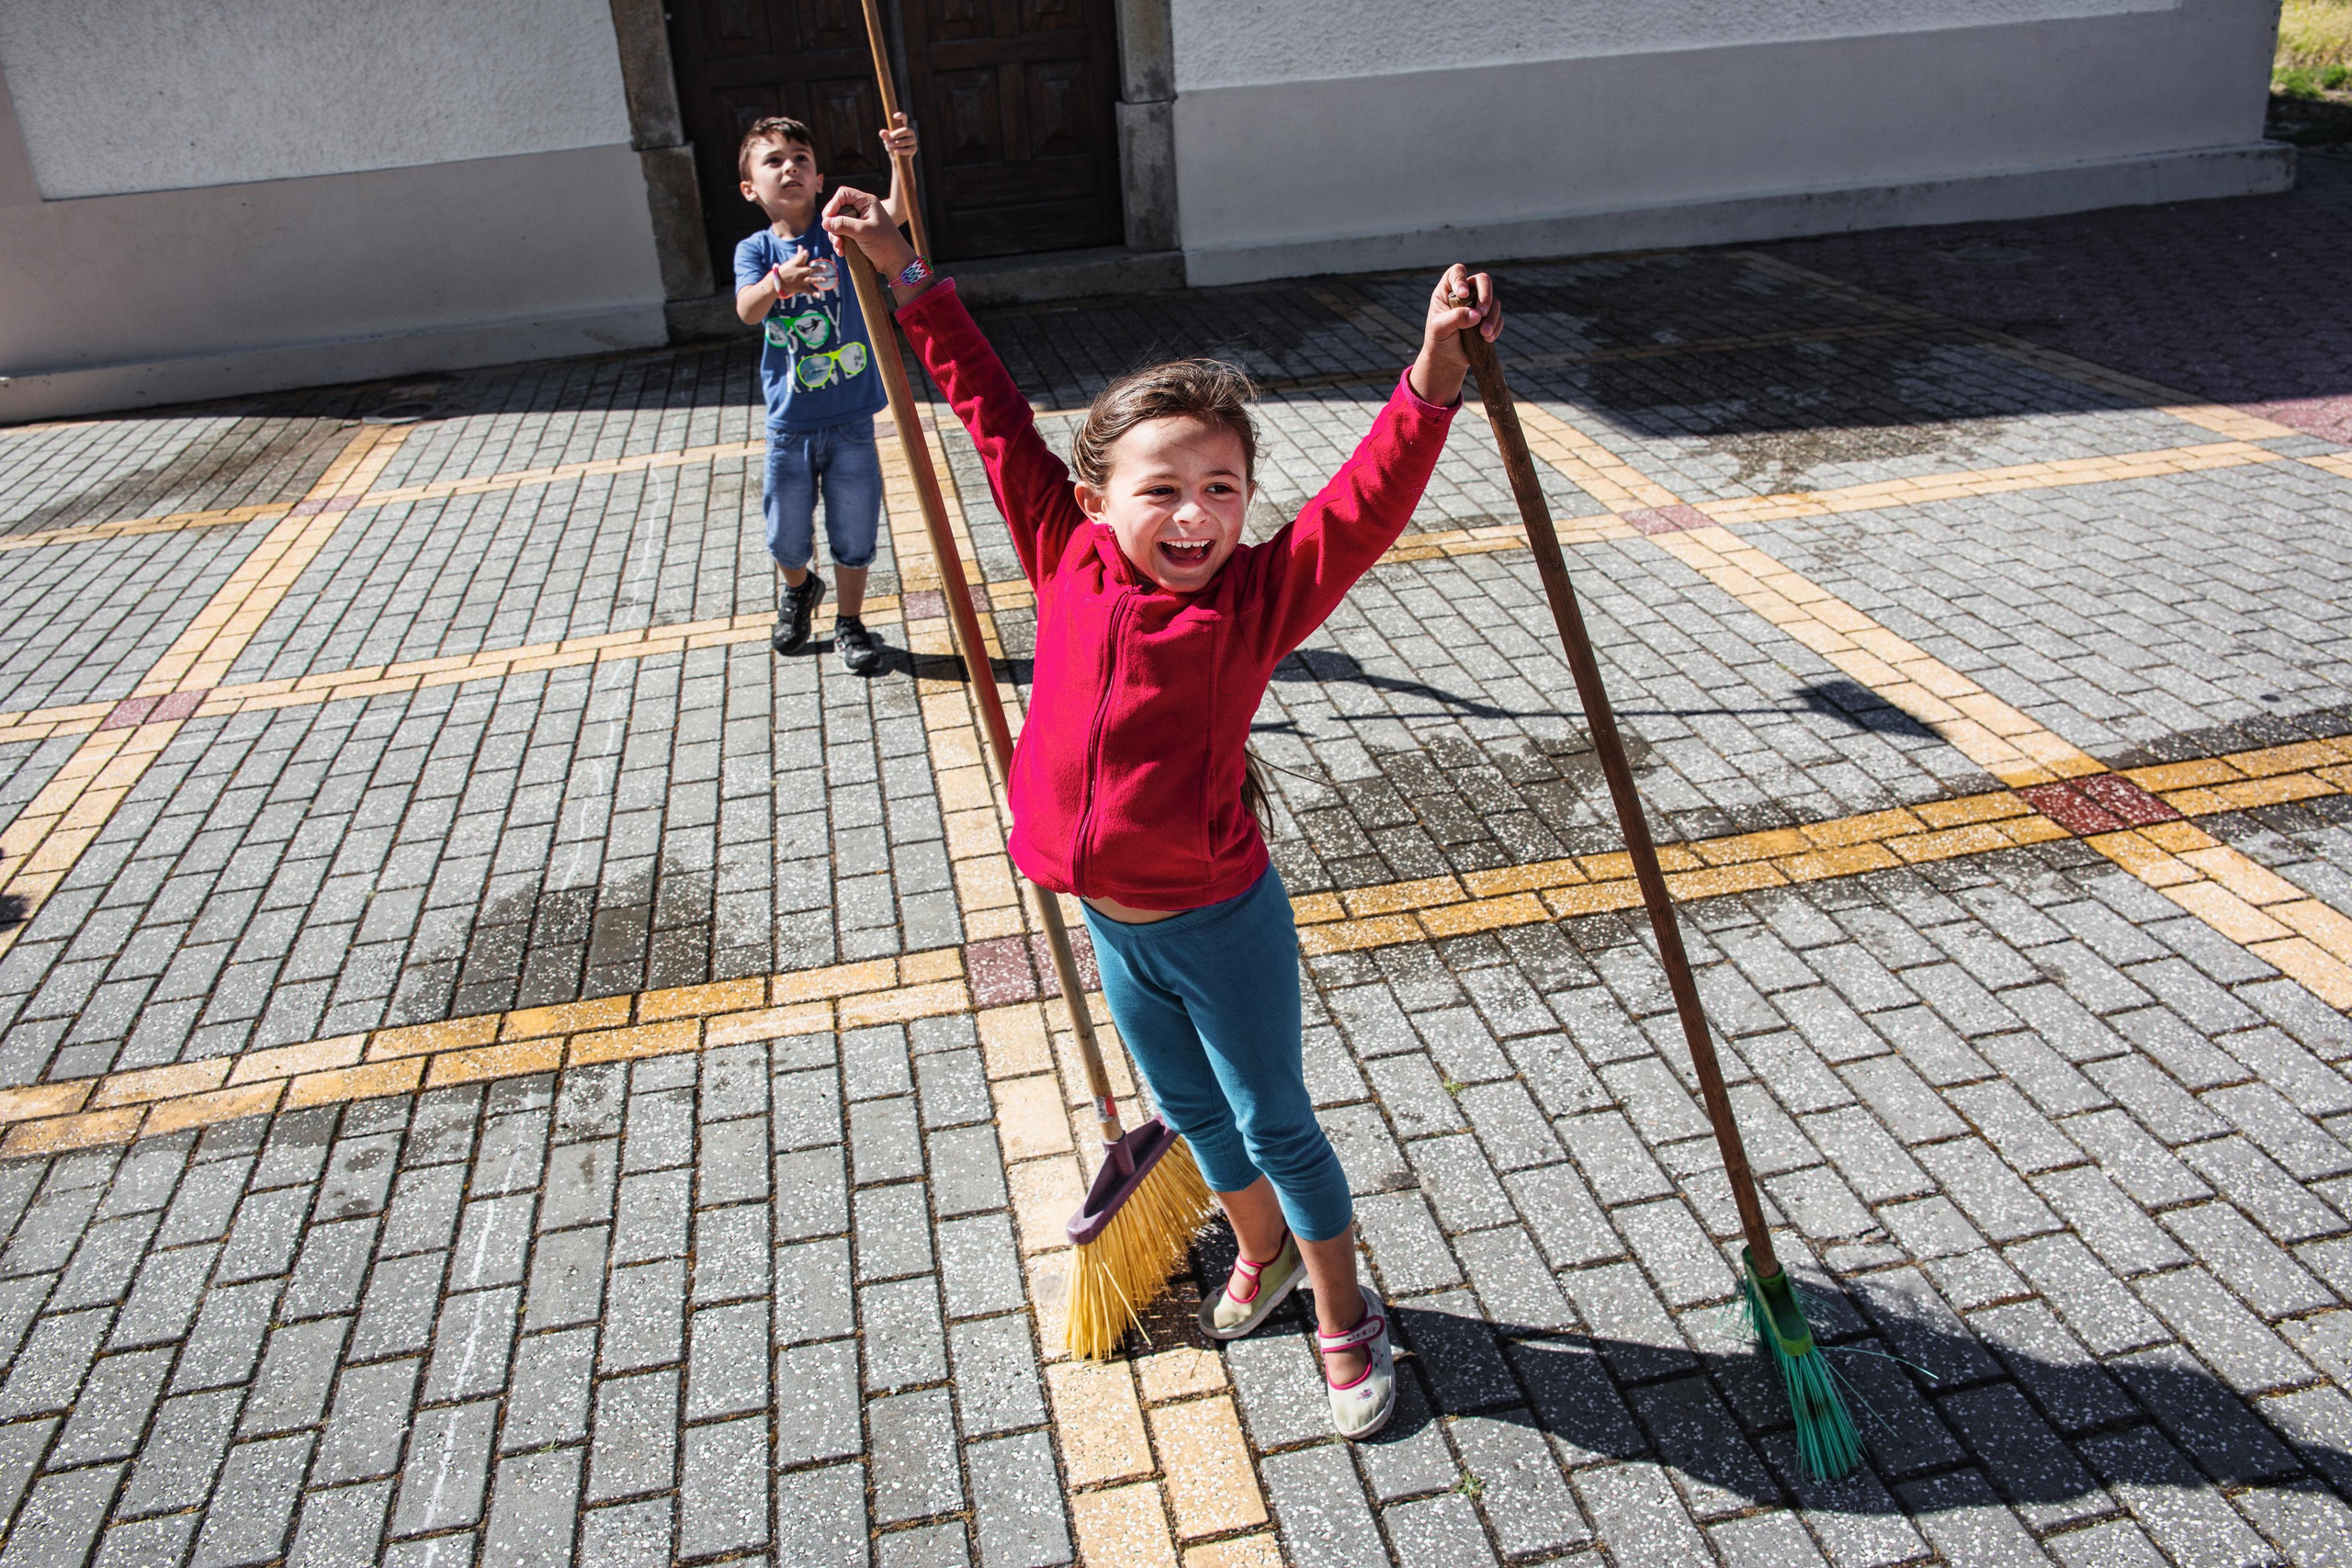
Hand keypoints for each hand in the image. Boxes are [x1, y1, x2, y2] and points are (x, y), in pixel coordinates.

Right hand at [770, 248, 823, 299]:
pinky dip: (814, 294)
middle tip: (826, 268)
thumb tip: (801, 246)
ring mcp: (800, 280)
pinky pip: (808, 291)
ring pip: (811, 280)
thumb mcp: (790, 262)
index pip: (800, 258)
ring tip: (826, 279)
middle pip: (809, 269)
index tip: (806, 252)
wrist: (777, 283)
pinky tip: (820, 296)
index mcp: (796, 264)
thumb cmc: (785, 271)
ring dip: (818, 279)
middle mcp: (799, 272)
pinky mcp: (800, 288)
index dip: (803, 255)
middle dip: (817, 269)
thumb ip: (798, 255)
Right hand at [822, 186, 916, 277]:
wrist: (895, 262)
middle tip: (835, 239)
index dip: (833, 204)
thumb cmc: (884, 243)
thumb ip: (843, 225)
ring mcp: (858, 223)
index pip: (843, 194)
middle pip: (837, 210)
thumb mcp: (863, 232)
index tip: (828, 219)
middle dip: (833, 225)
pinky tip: (842, 252)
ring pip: (837, 224)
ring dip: (834, 236)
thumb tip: (824, 222)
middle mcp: (861, 210)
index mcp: (866, 202)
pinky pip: (841, 235)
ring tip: (839, 248)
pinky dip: (839, 243)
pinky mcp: (856, 235)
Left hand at [879, 112, 917, 160]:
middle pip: (905, 130)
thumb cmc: (891, 145)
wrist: (896, 157)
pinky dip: (902, 151)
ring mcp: (913, 140)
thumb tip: (882, 132)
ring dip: (898, 143)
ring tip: (890, 145)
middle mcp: (909, 132)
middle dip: (897, 134)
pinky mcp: (914, 148)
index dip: (901, 115)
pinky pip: (910, 149)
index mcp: (902, 126)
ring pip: (908, 140)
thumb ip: (885, 136)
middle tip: (889, 138)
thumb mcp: (887, 140)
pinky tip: (896, 151)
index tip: (895, 116)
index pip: (904, 118)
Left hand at [1408, 263, 1501, 404]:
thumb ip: (1455, 319)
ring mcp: (1478, 305)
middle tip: (1482, 312)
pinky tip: (1487, 338)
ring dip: (1491, 317)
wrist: (1447, 358)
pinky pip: (1499, 317)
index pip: (1457, 272)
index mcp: (1448, 290)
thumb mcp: (1439, 329)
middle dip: (1485, 296)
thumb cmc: (1438, 340)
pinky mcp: (1488, 319)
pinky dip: (1496, 327)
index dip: (1461, 279)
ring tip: (1483, 333)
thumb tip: (1476, 315)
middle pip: (1482, 281)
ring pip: (1493, 301)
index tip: (1463, 294)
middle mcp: (1466, 294)